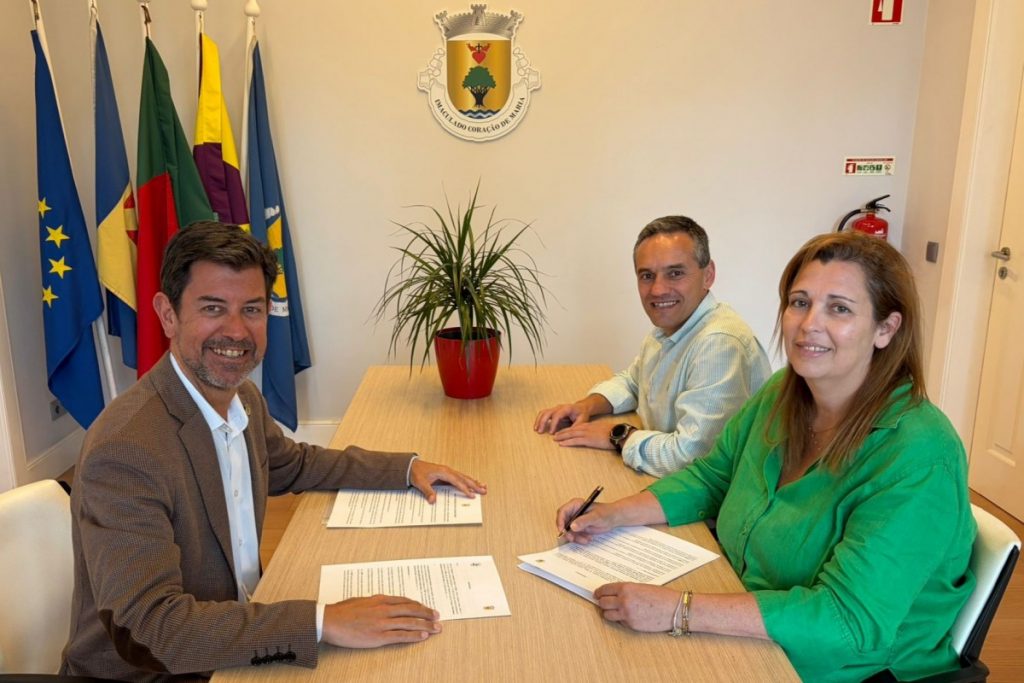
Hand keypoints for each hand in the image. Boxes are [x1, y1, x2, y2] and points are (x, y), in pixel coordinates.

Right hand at [322, 595, 440, 647]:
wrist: (330, 621)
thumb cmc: (342, 611)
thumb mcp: (361, 600)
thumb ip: (374, 602)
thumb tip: (382, 603)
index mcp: (380, 599)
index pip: (405, 601)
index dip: (418, 605)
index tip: (426, 608)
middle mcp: (384, 609)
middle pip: (411, 611)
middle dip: (427, 614)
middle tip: (438, 617)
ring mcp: (383, 623)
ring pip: (410, 623)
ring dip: (425, 626)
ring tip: (436, 628)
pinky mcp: (379, 636)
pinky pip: (401, 636)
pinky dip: (413, 636)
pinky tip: (423, 637)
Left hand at [409, 459, 486, 503]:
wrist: (412, 467)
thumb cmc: (416, 473)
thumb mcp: (421, 483)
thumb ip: (428, 491)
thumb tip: (433, 500)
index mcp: (443, 472)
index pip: (457, 481)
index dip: (464, 488)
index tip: (471, 494)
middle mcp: (448, 471)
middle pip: (464, 478)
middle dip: (474, 485)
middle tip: (484, 490)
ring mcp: (448, 472)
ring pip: (464, 477)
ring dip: (474, 482)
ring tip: (483, 487)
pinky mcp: (447, 475)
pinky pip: (460, 478)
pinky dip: (468, 481)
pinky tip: (473, 483)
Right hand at [534, 402, 589, 433]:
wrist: (582, 407)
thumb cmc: (582, 414)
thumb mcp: (582, 421)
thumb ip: (575, 427)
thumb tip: (567, 434)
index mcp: (567, 408)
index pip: (557, 415)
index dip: (553, 424)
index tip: (551, 433)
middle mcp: (559, 407)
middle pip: (548, 412)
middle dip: (543, 422)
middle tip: (540, 431)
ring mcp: (555, 408)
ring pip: (544, 412)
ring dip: (539, 420)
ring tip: (536, 429)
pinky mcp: (553, 411)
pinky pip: (543, 413)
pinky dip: (539, 419)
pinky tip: (537, 426)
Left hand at [551, 421, 614, 449]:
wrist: (618, 433)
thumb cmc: (614, 432)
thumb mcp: (603, 429)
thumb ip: (597, 431)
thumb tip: (595, 434)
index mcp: (590, 425)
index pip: (576, 427)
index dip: (568, 429)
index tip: (562, 431)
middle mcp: (586, 428)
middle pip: (571, 430)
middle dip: (562, 432)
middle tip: (555, 434)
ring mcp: (586, 434)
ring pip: (571, 435)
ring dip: (562, 437)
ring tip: (555, 439)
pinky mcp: (588, 440)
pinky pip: (575, 441)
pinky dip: (567, 442)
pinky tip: (561, 444)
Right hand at [555, 498, 618, 543]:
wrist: (613, 518)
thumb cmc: (606, 513)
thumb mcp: (595, 516)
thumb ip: (583, 521)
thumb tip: (572, 526)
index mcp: (575, 505)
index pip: (562, 512)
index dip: (560, 521)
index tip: (562, 530)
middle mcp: (573, 513)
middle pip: (563, 523)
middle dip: (567, 532)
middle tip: (572, 538)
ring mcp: (576, 521)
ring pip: (568, 532)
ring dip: (575, 537)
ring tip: (586, 539)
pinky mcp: (579, 528)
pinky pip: (574, 536)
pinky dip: (579, 539)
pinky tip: (588, 538)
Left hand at [593, 583, 680, 631]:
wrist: (675, 609)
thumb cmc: (661, 596)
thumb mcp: (641, 587)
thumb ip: (626, 590)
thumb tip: (614, 594)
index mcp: (626, 588)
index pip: (604, 590)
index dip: (599, 592)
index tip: (596, 594)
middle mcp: (623, 601)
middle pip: (602, 603)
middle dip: (602, 602)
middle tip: (604, 602)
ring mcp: (626, 615)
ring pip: (607, 615)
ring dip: (609, 612)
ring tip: (614, 610)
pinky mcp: (631, 625)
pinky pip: (620, 622)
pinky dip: (621, 619)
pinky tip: (629, 616)